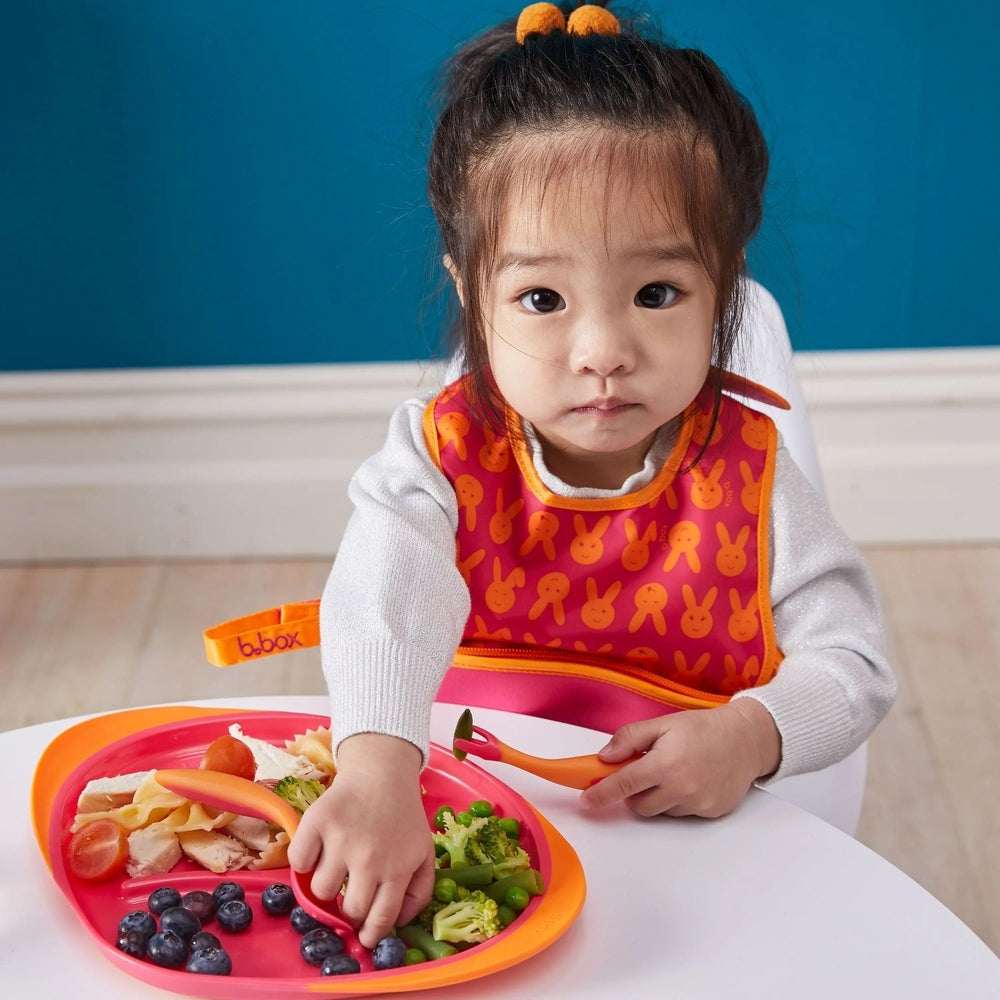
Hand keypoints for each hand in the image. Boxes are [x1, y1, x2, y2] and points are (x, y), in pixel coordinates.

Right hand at [287, 733, 435, 947]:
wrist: (382, 773)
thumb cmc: (403, 818)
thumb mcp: (424, 854)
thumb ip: (418, 894)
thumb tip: (395, 925)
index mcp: (399, 869)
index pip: (380, 920)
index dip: (369, 935)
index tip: (362, 937)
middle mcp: (370, 858)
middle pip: (348, 911)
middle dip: (348, 912)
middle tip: (348, 898)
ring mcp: (341, 840)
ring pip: (320, 891)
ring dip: (325, 885)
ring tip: (337, 866)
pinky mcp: (317, 822)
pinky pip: (299, 862)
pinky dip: (304, 860)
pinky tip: (320, 849)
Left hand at [579, 699, 780, 817]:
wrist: (747, 739)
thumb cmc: (704, 728)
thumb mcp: (663, 724)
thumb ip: (630, 738)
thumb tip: (605, 757)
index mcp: (666, 764)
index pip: (624, 784)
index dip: (602, 793)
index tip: (586, 801)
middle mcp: (682, 789)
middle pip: (640, 806)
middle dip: (633, 793)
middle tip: (642, 772)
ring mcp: (698, 804)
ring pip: (661, 810)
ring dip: (657, 796)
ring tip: (673, 771)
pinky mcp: (711, 812)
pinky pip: (683, 813)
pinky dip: (678, 800)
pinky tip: (691, 780)